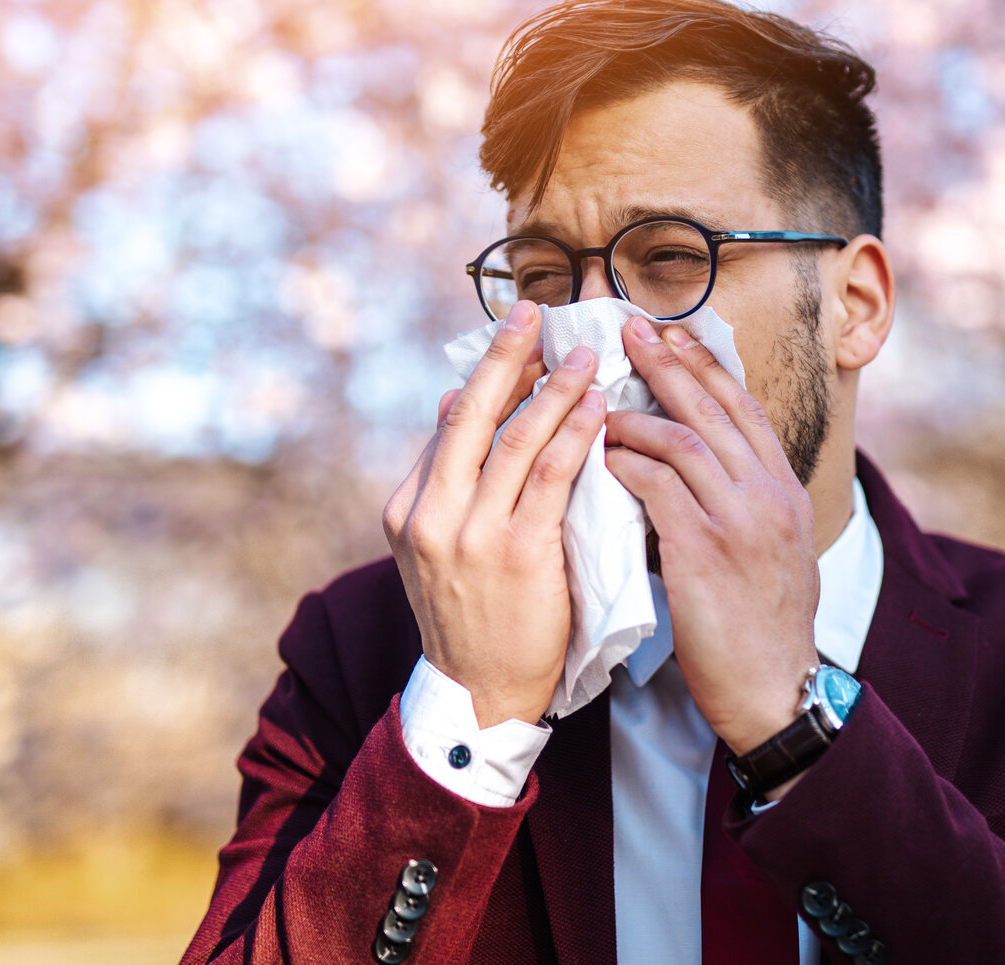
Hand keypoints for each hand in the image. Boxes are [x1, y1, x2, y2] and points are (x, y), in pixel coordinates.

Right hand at [383, 300, 603, 727]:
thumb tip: (458, 399)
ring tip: (585, 354)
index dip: (488, 373)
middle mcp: (430, 514)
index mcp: (406, 506)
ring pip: (517, 439)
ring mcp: (471, 534)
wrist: (481, 695)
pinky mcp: (518, 553)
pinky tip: (598, 410)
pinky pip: (553, 478)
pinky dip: (577, 436)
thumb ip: (448, 477)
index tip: (520, 335)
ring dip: (555, 388)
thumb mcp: (438, 545)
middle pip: (473, 414)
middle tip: (536, 310)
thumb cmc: (473, 613)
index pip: (450, 422)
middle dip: (506, 356)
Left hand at [603, 316, 819, 755]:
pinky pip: (655, 486)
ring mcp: (740, 520)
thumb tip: (703, 468)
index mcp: (786, 491)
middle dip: (668, 363)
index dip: (707, 365)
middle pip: (713, 408)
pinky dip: (624, 465)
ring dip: (635, 416)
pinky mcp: (704, 550)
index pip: (746, 408)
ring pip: (682, 440)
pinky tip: (600, 458)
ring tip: (598, 404)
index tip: (675, 333)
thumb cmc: (762, 629)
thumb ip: (743, 504)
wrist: (773, 689)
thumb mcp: (772, 552)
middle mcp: (769, 494)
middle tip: (628, 329)